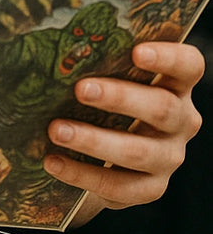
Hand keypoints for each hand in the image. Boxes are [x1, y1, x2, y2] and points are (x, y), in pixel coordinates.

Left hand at [43, 41, 204, 221]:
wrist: (108, 153)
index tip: (136, 52)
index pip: (188, 66)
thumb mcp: (108, 77)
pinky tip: (53, 162)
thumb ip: (95, 62)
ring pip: (139, 151)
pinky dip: (83, 174)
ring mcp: (169, 157)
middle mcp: (181, 121)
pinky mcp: (151, 188)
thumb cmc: (104, 98)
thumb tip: (45, 46)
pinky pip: (120, 186)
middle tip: (80, 89)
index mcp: (176, 85)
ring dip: (94, 140)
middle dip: (119, 97)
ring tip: (56, 131)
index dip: (168, 57)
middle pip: (162, 108)